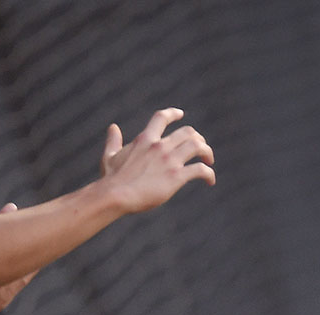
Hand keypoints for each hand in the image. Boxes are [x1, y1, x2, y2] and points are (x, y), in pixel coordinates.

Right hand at [95, 108, 214, 214]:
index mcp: (145, 139)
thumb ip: (113, 141)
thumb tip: (113, 128)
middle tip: (201, 148)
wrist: (115, 195)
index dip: (173, 114)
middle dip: (198, 138)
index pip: (162, 118)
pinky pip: (200, 170)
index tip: (181, 114)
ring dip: (207, 152)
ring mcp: (169, 161)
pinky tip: (210, 181)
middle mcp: (160, 146)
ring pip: (198, 147)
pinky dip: (209, 174)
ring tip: (209, 161)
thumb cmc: (111, 179)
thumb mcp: (109, 156)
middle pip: (188, 132)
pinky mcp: (176, 177)